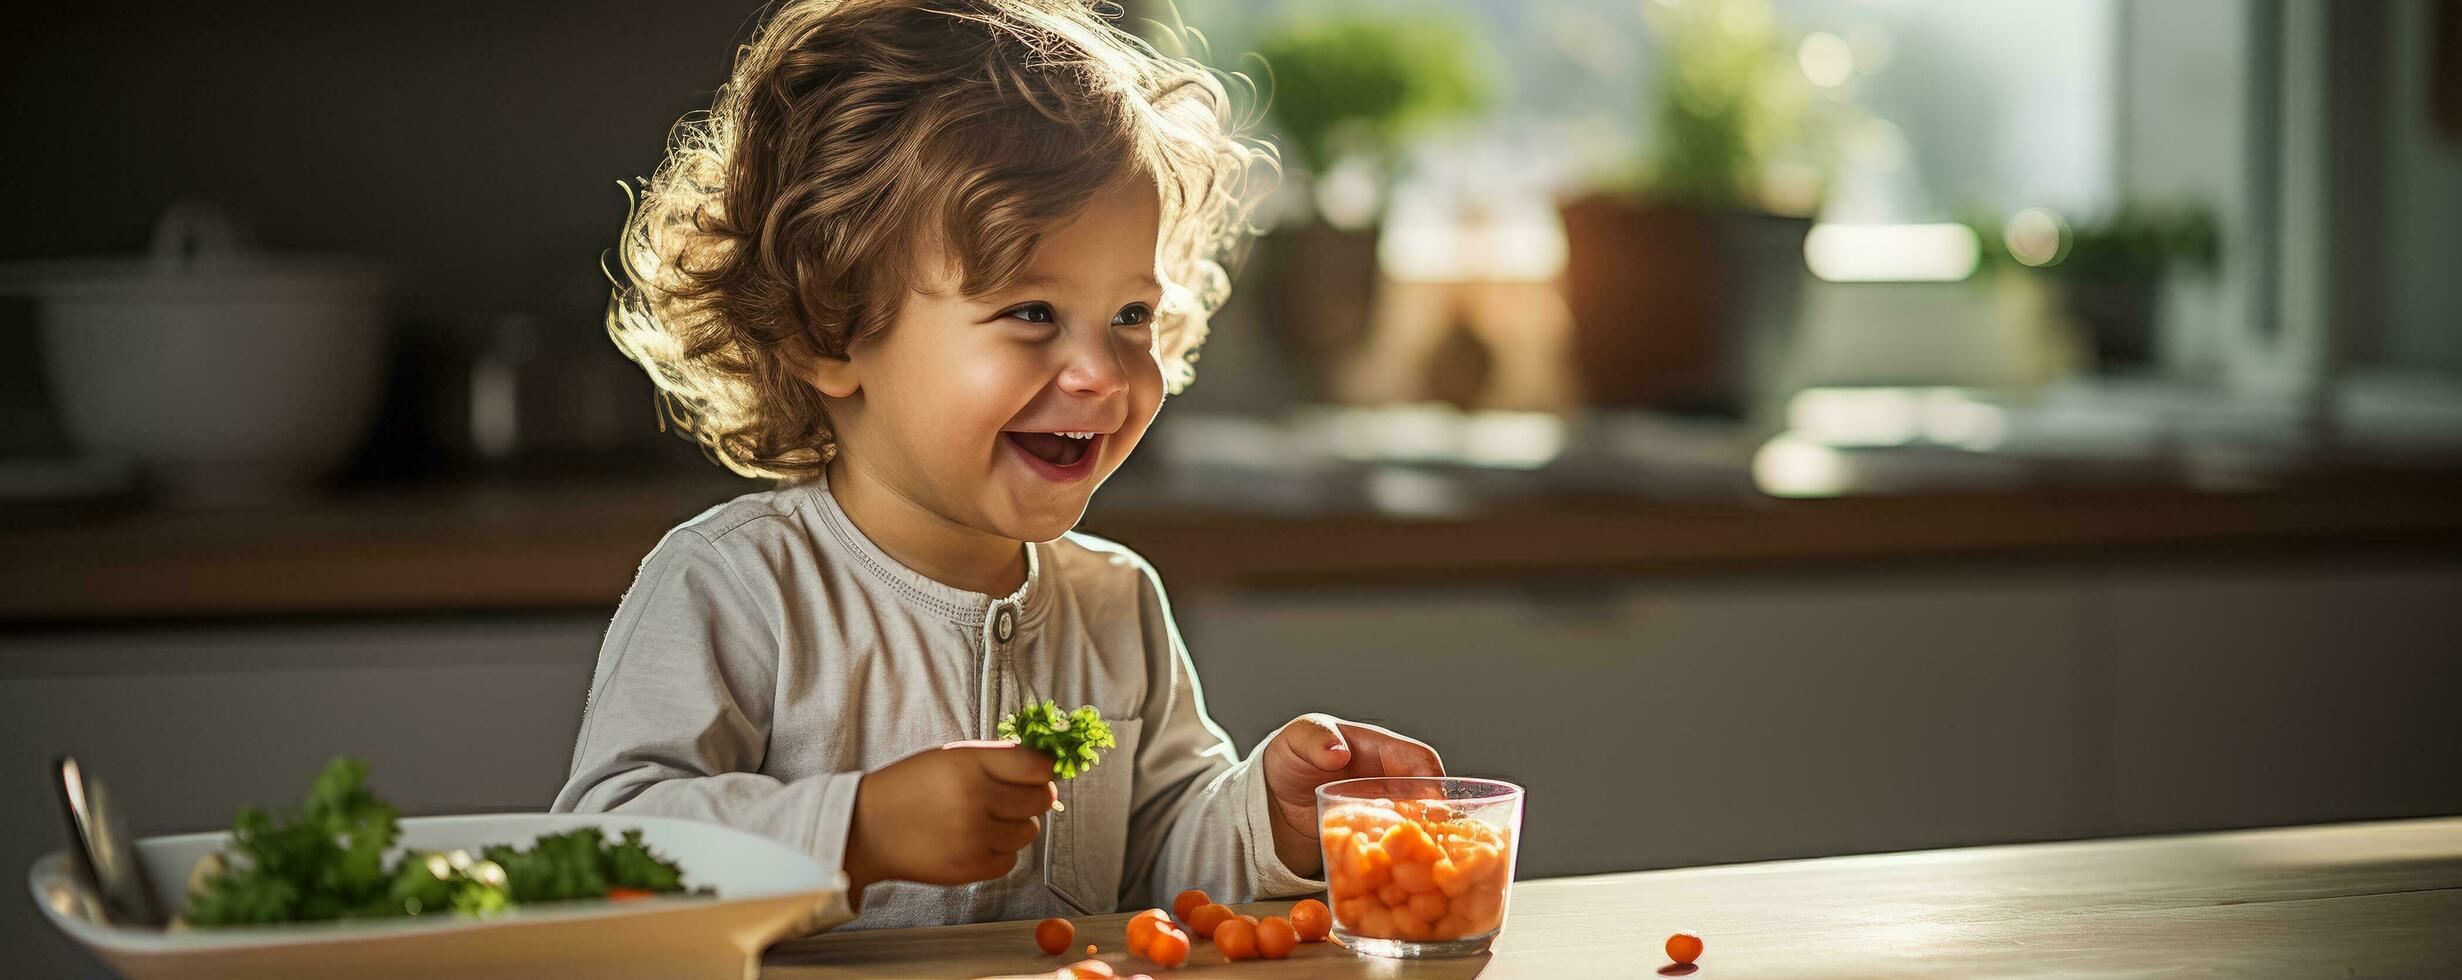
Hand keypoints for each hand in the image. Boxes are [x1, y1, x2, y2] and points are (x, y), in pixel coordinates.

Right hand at [844, 740, 1056, 891]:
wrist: (868, 829)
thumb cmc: (908, 788)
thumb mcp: (949, 758)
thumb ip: (995, 759)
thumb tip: (1042, 767)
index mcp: (969, 764)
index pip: (1036, 766)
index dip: (1045, 770)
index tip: (1042, 773)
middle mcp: (975, 799)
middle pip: (1040, 800)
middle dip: (1034, 797)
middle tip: (1015, 797)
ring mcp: (974, 837)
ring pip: (1029, 832)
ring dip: (1016, 825)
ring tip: (987, 819)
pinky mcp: (971, 868)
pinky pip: (1011, 860)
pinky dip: (1001, 851)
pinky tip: (978, 840)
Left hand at [1260, 714, 1443, 875]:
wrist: (1269, 796)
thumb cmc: (1288, 758)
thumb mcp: (1297, 739)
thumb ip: (1316, 740)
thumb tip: (1340, 753)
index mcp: (1380, 750)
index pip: (1420, 759)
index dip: (1432, 779)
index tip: (1433, 805)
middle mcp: (1387, 781)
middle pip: (1425, 797)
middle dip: (1434, 819)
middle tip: (1433, 842)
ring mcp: (1380, 811)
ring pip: (1413, 826)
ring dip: (1419, 843)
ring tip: (1420, 863)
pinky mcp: (1368, 837)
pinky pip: (1390, 848)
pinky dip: (1396, 859)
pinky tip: (1394, 874)